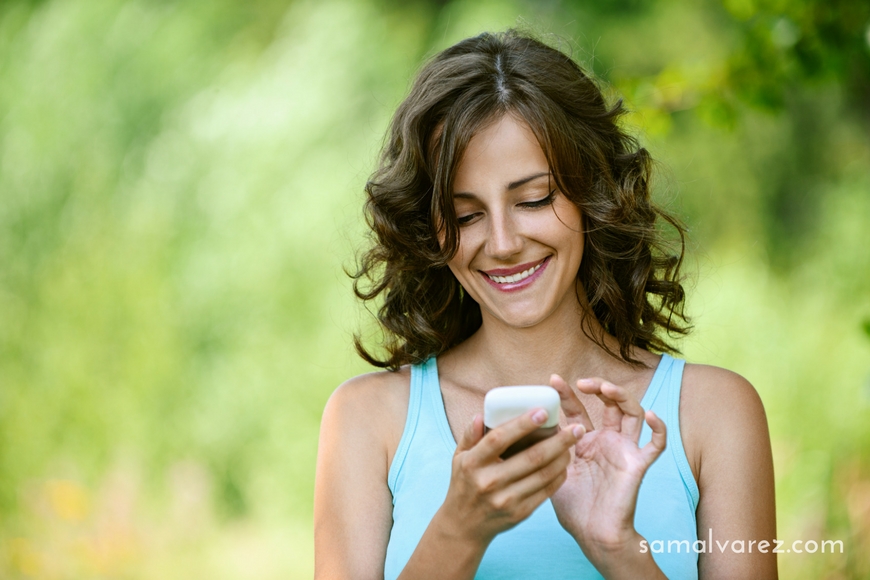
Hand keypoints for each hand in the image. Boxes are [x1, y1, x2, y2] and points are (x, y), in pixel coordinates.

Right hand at [436, 408, 583, 546]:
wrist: (464, 526)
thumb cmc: (464, 484)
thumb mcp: (459, 458)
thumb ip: (470, 435)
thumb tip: (481, 415)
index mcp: (473, 463)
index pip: (500, 438)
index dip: (523, 424)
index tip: (543, 412)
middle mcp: (489, 481)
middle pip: (531, 457)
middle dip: (558, 440)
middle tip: (576, 428)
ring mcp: (505, 499)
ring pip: (543, 474)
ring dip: (563, 457)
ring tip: (574, 442)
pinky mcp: (519, 513)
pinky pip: (545, 492)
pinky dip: (559, 476)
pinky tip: (565, 463)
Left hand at [548, 376, 666, 561]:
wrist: (592, 534)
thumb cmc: (573, 507)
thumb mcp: (551, 470)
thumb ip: (542, 449)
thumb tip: (519, 427)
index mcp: (585, 442)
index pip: (578, 409)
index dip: (567, 394)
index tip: (552, 380)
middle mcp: (606, 441)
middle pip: (609, 403)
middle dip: (598, 386)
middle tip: (581, 382)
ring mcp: (624, 450)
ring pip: (632, 414)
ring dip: (622, 396)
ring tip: (607, 388)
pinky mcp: (637, 464)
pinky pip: (656, 445)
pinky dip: (658, 428)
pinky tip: (650, 415)